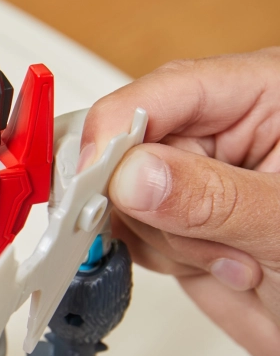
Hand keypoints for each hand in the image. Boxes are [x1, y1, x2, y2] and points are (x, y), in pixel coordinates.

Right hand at [79, 48, 279, 355]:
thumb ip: (210, 198)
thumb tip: (131, 176)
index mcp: (263, 97)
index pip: (168, 91)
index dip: (118, 128)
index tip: (92, 175)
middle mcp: (222, 134)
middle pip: (134, 146)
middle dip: (152, 202)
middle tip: (190, 233)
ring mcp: (193, 181)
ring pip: (126, 197)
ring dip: (168, 239)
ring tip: (231, 257)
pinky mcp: (173, 220)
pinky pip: (131, 230)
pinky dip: (158, 256)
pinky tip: (208, 263)